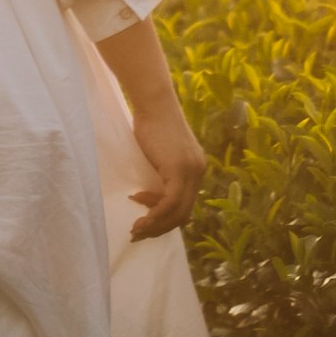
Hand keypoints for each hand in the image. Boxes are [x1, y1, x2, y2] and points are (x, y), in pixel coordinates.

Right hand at [125, 99, 206, 240]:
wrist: (153, 102)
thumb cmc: (151, 123)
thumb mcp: (160, 154)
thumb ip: (162, 173)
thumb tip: (149, 195)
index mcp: (196, 169)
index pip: (185, 205)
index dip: (165, 218)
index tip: (143, 219)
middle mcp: (198, 172)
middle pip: (184, 213)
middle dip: (160, 228)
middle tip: (139, 233)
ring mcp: (191, 171)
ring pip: (178, 211)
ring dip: (156, 224)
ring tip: (136, 228)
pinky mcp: (179, 169)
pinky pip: (170, 201)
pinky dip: (156, 213)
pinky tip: (141, 214)